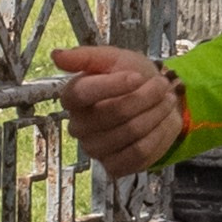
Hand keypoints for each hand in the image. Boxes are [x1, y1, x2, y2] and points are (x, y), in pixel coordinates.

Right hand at [52, 42, 184, 169]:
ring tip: (166, 100)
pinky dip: (158, 135)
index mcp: (72, 98)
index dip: (113, 85)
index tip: (137, 76)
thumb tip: (55, 55)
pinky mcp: (114, 166)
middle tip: (161, 85)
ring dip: (156, 113)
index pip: (82, 93)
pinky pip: (139, 153)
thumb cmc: (132, 77)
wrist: (157, 100)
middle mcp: (78, 126)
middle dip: (145, 96)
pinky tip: (162, 121)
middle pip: (114, 113)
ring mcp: (95, 149)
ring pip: (131, 132)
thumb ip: (85, 57)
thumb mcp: (113, 58)